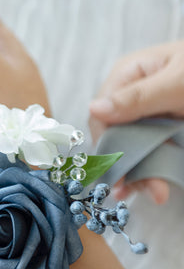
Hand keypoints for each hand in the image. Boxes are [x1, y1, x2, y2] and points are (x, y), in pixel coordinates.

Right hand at [89, 40, 183, 203]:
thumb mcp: (178, 82)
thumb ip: (138, 97)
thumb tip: (94, 108)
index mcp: (129, 75)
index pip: (102, 114)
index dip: (106, 144)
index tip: (117, 171)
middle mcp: (133, 96)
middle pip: (116, 136)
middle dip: (126, 164)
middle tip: (131, 191)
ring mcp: (151, 115)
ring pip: (134, 150)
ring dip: (141, 173)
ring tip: (157, 194)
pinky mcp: (167, 131)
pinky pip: (154, 154)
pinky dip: (156, 171)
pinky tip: (158, 187)